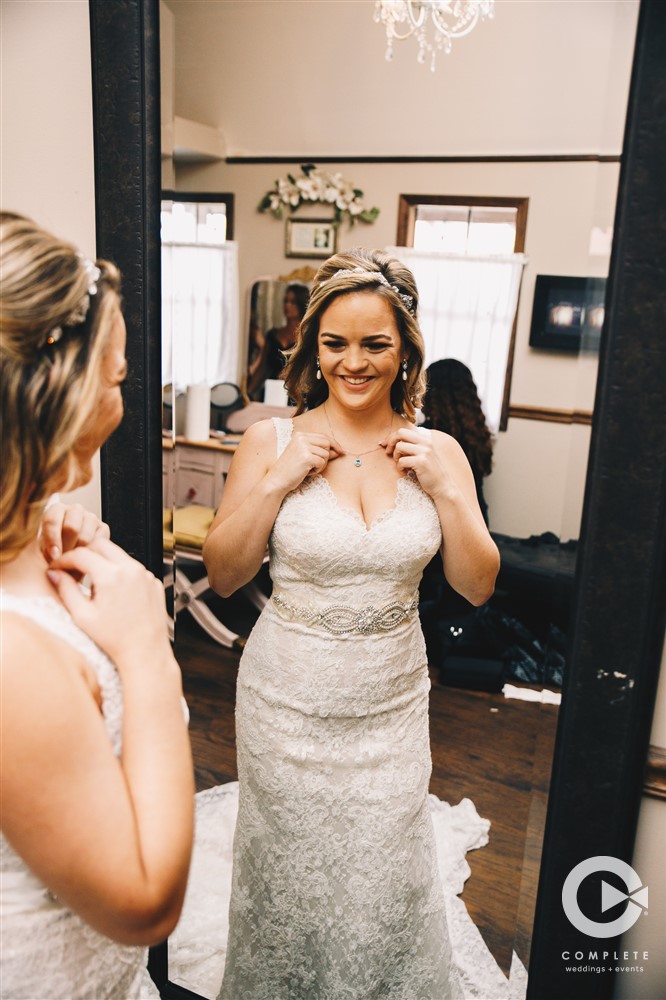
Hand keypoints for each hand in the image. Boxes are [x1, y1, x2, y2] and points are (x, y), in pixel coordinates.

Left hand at [40, 502, 109, 562]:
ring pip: (85, 537)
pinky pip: (98, 543)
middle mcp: (75, 509)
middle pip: (71, 527)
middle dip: (66, 547)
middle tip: (64, 560)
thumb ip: (48, 549)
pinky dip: (90, 553)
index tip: (53, 555)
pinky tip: (83, 558)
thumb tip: (57, 557)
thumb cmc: (55, 547)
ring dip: (78, 553)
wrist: (68, 550)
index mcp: (56, 509)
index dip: (52, 539)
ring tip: (72, 562)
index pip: (52, 520)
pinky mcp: (103, 527)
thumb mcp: (45, 547)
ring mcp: (91, 517)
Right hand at [46, 539, 171, 670]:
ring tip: (93, 582)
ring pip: (119, 554)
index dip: (64, 559)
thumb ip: (66, 590)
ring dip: (103, 561)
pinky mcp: (153, 581)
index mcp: (112, 576)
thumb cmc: (116, 639)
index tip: (57, 568)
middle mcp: (131, 570)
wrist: (145, 651)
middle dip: (84, 553)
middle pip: (101, 544)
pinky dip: (120, 572)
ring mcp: (145, 574)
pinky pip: (133, 568)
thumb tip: (55, 574)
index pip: (81, 554)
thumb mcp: (83, 616)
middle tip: (73, 568)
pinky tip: (114, 591)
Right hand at [268, 431, 342, 493]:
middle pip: (327, 443)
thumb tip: (338, 451)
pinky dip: (317, 470)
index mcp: (300, 435)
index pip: (323, 436)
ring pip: (326, 454)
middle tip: (318, 466)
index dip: (334, 444)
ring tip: (308, 469)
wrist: (277, 480)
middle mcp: (301, 438)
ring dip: (321, 465)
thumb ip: (319, 451)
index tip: (341, 451)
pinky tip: (307, 472)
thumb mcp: (304, 456)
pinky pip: (322, 462)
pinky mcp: (306, 457)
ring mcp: (304, 447)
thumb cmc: (291, 470)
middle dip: (328, 455)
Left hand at [382, 426, 449, 497]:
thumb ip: (413, 446)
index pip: (404, 431)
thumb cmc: (429, 472)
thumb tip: (391, 441)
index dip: (391, 437)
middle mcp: (426, 442)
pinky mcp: (421, 462)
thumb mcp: (424, 455)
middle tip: (388, 452)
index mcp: (426, 439)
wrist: (443, 487)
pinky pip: (401, 461)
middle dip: (390, 442)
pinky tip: (405, 472)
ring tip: (400, 464)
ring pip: (399, 446)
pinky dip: (399, 467)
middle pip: (400, 433)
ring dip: (395, 457)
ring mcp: (425, 451)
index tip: (384, 444)